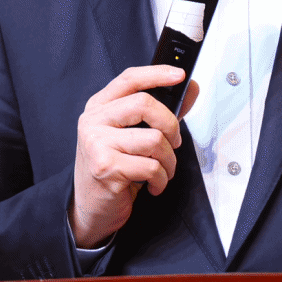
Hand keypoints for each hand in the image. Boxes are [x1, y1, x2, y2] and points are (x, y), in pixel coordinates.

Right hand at [70, 66, 199, 248]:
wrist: (92, 207)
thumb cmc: (114, 168)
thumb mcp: (135, 135)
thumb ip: (162, 112)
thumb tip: (190, 88)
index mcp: (99, 107)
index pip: (129, 79)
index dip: (156, 73)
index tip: (179, 75)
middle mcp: (94, 121)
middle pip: (145, 104)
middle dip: (171, 126)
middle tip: (175, 143)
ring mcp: (97, 143)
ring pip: (154, 139)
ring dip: (169, 160)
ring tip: (162, 170)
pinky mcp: (106, 167)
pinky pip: (151, 167)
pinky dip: (161, 179)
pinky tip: (154, 185)